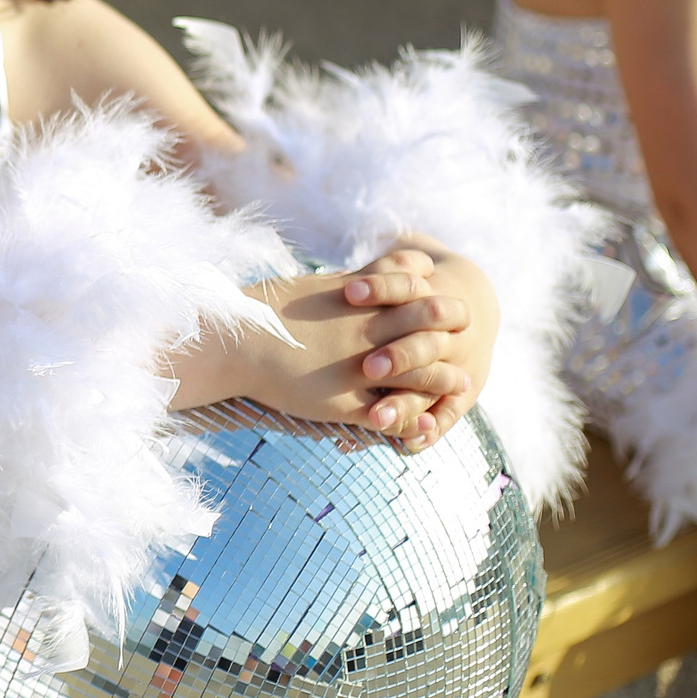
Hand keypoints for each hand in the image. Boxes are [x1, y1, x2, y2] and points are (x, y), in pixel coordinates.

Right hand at [182, 242, 488, 451]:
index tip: (452, 310)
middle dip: (454, 336)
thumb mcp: (320, 286)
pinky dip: (413, 422)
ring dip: (446, 382)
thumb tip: (375, 271)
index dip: (443, 301)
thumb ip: (358, 280)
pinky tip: (423, 427)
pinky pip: (392, 417)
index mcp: (361, 301)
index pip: (423, 293)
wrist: (231, 341)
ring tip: (459, 386)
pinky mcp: (344, 403)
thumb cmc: (268, 310)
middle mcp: (368, 330)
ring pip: (424, 376)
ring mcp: (359, 368)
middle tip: (464, 344)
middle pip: (433, 329)